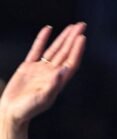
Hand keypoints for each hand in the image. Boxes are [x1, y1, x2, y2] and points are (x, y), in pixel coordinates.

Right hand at [0, 23, 85, 138]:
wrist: (12, 112)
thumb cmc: (27, 110)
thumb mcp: (42, 99)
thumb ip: (53, 86)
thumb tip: (62, 72)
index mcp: (57, 82)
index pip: (71, 63)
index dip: (77, 50)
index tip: (82, 37)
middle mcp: (52, 74)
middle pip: (66, 53)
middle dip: (74, 39)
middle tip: (82, 25)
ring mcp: (41, 70)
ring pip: (54, 50)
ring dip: (63, 38)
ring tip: (72, 27)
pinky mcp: (28, 67)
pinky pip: (37, 50)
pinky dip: (42, 39)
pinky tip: (48, 29)